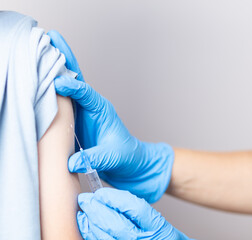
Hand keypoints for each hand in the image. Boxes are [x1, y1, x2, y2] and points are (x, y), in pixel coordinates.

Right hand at [48, 30, 173, 202]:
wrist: (131, 166)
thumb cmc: (127, 157)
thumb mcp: (114, 157)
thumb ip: (95, 157)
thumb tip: (73, 161)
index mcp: (102, 110)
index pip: (86, 93)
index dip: (72, 85)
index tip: (58, 82)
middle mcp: (91, 108)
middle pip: (75, 80)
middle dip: (63, 60)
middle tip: (50, 39)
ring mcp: (81, 114)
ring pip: (66, 89)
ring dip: (54, 71)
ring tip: (40, 52)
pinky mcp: (74, 123)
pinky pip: (59, 104)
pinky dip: (48, 92)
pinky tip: (37, 83)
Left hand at [77, 188, 189, 239]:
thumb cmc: (162, 239)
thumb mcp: (160, 223)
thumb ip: (138, 211)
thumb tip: (110, 198)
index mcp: (158, 227)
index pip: (135, 209)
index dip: (115, 199)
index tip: (100, 192)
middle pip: (116, 223)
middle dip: (97, 209)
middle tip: (85, 199)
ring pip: (106, 237)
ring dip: (90, 223)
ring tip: (83, 211)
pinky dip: (91, 234)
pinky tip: (86, 226)